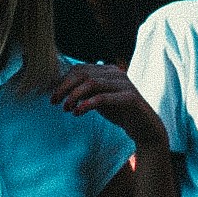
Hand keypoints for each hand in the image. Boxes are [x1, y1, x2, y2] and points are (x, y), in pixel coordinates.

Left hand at [46, 60, 167, 158]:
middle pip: (82, 73)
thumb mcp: (97, 98)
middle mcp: (116, 73)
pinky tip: (78, 113)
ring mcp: (124, 84)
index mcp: (107, 70)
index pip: (79, 69)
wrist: (144, 127)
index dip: (62, 81)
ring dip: (73, 96)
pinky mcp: (130, 97)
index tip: (52, 97)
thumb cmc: (119, 112)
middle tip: (54, 102)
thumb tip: (57, 89)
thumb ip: (83, 91)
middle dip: (64, 88)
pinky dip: (87, 104)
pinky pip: (103, 97)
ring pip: (91, 83)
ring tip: (66, 109)